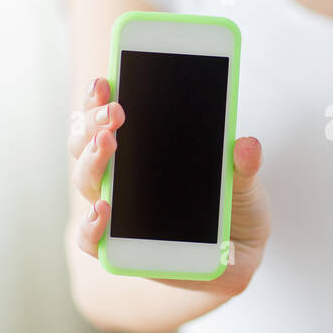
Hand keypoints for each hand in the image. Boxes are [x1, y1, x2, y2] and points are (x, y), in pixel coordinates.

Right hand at [67, 76, 270, 295]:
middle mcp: (121, 177)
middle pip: (87, 143)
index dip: (98, 98)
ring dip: (92, 162)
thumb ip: (243, 162)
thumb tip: (247, 144)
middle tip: (115, 113)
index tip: (106, 82)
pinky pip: (91, 240)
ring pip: (86, 182)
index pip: (107, 117)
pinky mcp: (119, 249)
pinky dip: (90, 225)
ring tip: (107, 144)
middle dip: (94, 123)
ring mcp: (117, 212)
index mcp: (142, 149)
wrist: (241, 251)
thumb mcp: (243, 178)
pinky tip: (102, 211)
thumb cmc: (232, 204)